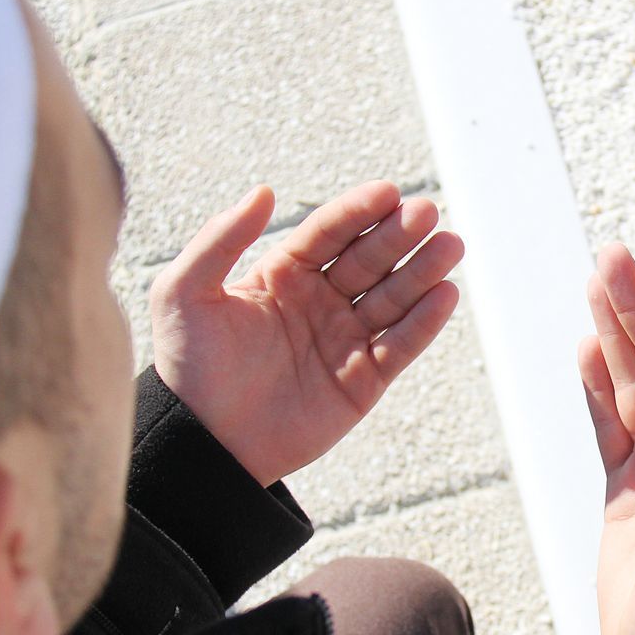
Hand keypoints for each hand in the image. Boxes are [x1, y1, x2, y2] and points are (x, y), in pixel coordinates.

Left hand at [151, 182, 462, 485]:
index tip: (387, 192)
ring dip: (423, 271)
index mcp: (283, 275)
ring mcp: (344, 340)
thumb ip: (220, 239)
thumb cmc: (187, 366)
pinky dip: (424, 322)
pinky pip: (399, 346)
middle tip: (427, 212)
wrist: (203, 443)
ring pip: (393, 298)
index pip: (328, 233)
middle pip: (368, 259)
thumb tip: (263, 191)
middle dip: (398, 235)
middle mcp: (319, 302)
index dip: (357, 211)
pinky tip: (445, 294)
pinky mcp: (363, 382)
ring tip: (450, 246)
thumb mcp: (184, 293)